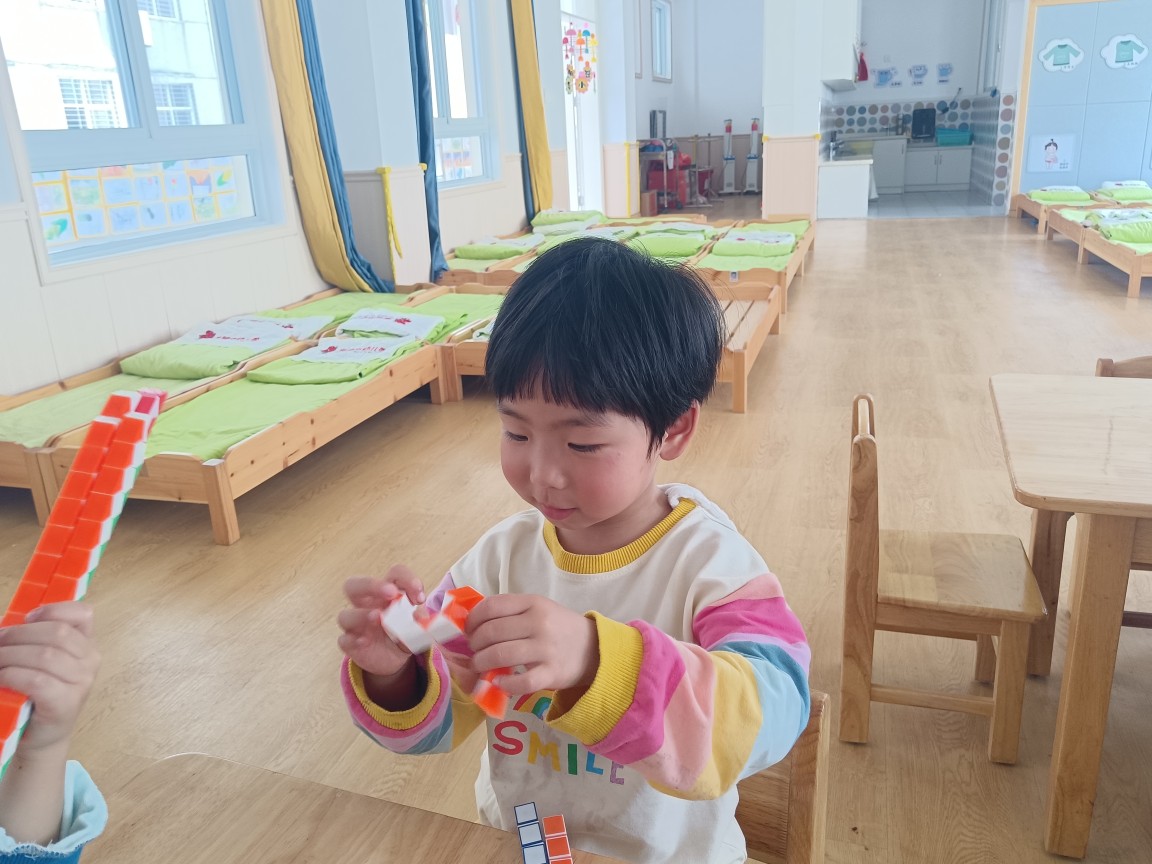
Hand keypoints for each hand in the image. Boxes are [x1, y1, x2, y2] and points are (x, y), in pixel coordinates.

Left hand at [0, 602, 99, 755]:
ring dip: (10, 655)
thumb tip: (7, 626)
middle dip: (19, 634)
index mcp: (86, 645)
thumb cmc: (37, 695)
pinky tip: (1, 678)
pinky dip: (12, 675)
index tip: (27, 618)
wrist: (40, 737)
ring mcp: (82, 683)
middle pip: (57, 633)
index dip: (54, 610)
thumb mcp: (42, 662)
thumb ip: (36, 640)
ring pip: (46, 655)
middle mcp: (90, 661)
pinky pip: (37, 680)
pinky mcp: (66, 704)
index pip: (82, 614)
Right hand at [337, 566, 426, 677]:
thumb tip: (419, 616)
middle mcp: (367, 605)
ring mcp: (356, 625)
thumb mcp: (417, 627)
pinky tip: (365, 641)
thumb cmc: (404, 634)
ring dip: (361, 615)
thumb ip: (419, 620)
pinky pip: (344, 640)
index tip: (419, 598)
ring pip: (345, 615)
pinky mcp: (351, 644)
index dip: (407, 579)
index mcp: (386, 593)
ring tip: (378, 618)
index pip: (394, 574)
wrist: (395, 661)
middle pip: (354, 585)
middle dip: (371, 585)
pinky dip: (353, 640)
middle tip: (391, 592)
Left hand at [467, 595, 598, 695]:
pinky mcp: (552, 673)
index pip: (491, 607)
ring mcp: (546, 648)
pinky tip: (498, 682)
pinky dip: (504, 684)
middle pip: (491, 632)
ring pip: (500, 655)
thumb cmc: (558, 628)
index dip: (472, 620)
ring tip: (480, 667)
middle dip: (474, 644)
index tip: (468, 630)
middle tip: (474, 651)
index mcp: (532, 603)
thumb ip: (510, 612)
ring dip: (481, 663)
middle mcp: (538, 622)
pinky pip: (521, 681)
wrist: (594, 649)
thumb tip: (472, 622)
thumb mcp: (538, 609)